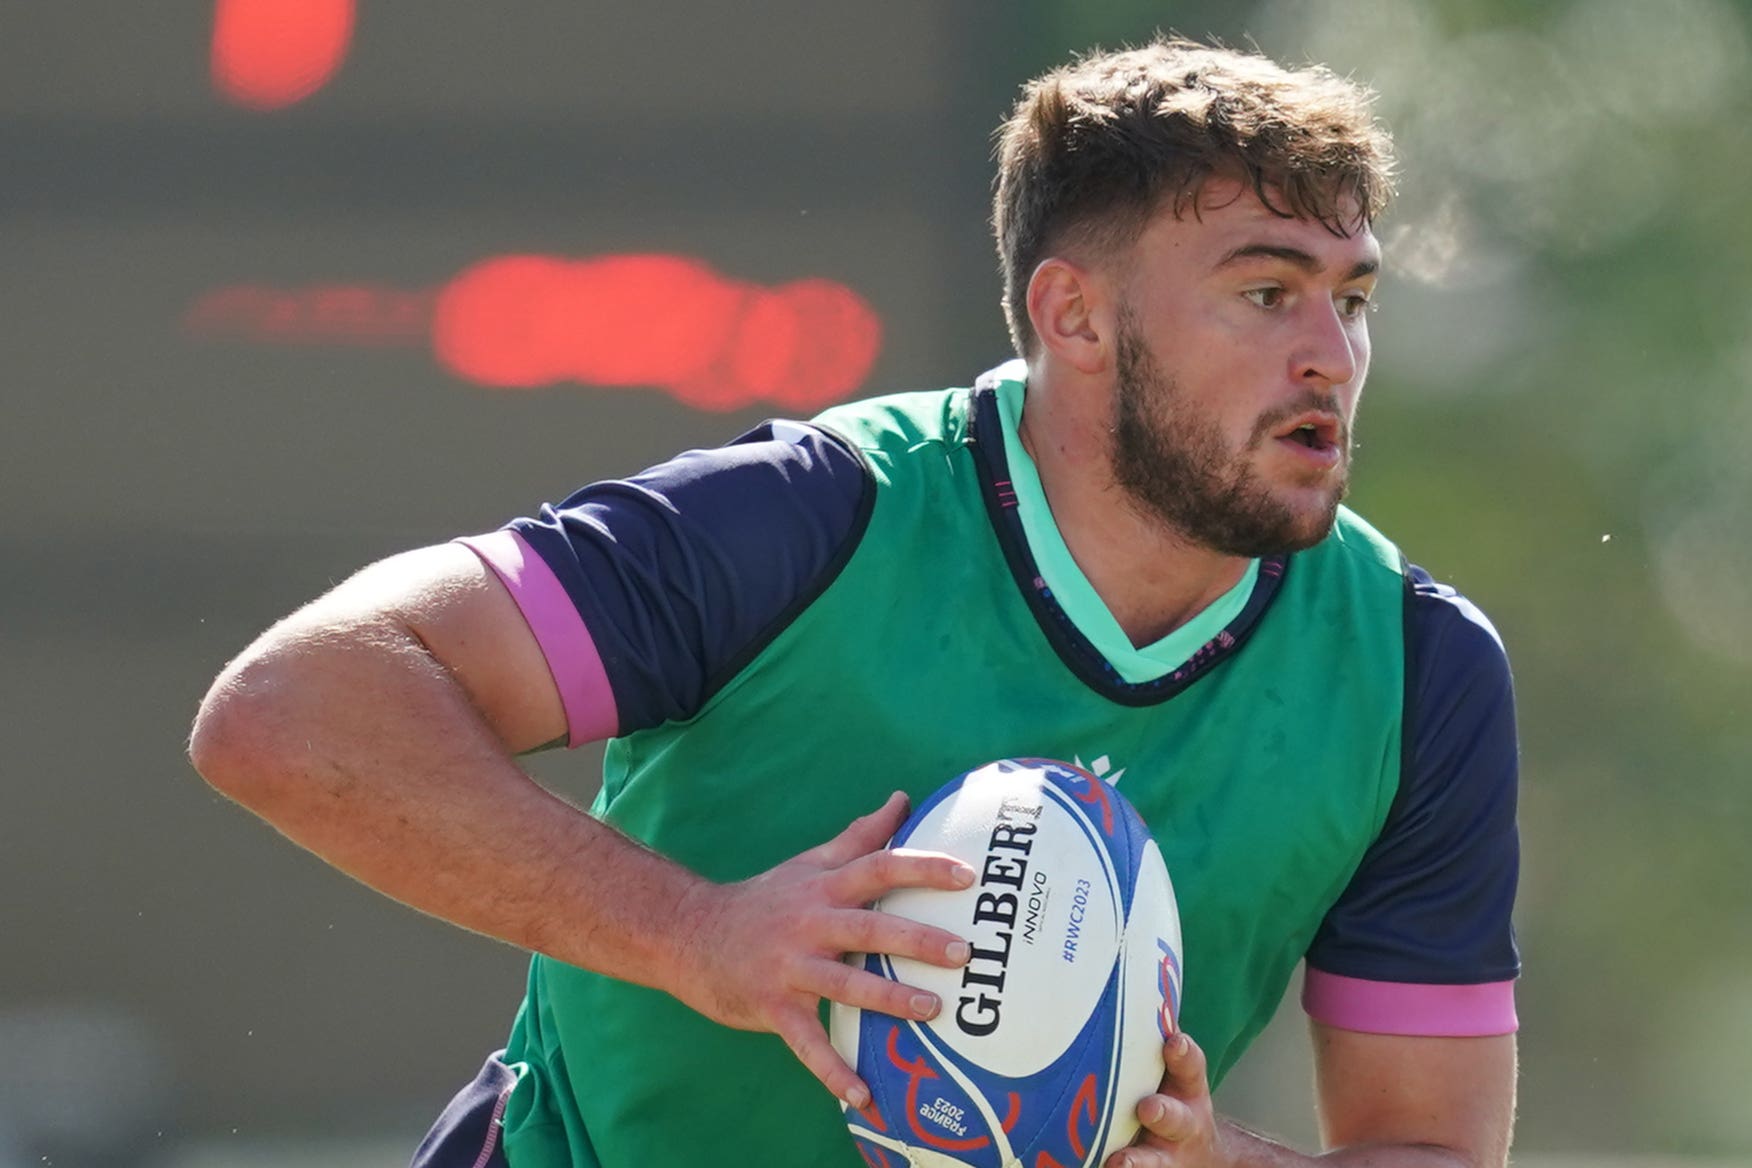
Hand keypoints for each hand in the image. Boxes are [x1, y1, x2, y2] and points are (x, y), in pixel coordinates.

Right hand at [669, 791, 974, 1107]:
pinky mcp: (773, 1007)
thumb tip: (901, 800)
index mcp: (823, 887)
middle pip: (870, 927)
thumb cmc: (764, 899)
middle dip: (918, 940)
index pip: (878, 867)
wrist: (690, 935)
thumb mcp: (808, 863)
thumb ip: (858, 837)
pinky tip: (864, 1096)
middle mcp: (809, 923)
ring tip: (933, 1010)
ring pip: (846, 984)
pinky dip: (834, 1072)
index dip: (922, 868)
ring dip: (890, 999)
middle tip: (965, 952)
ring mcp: (790, 967)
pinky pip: (808, 1044)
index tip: (967, 875)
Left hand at [1107, 1032, 1225, 1167]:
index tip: (1173, 1042)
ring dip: (1138, 1159)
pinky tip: (1104, 1166)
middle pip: (1176, 1117)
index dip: (1183, 1053)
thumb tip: (1117, 979)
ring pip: (1155, 1158)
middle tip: (1148, 1108)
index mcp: (1186, 1087)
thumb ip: (1152, 1039)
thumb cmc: (1172, 1095)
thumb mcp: (1173, 1069)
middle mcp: (1181, 1122)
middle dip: (1163, 1112)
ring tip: (1121, 1161)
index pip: (1189, 1066)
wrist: (1198, 1156)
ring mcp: (1165, 1154)